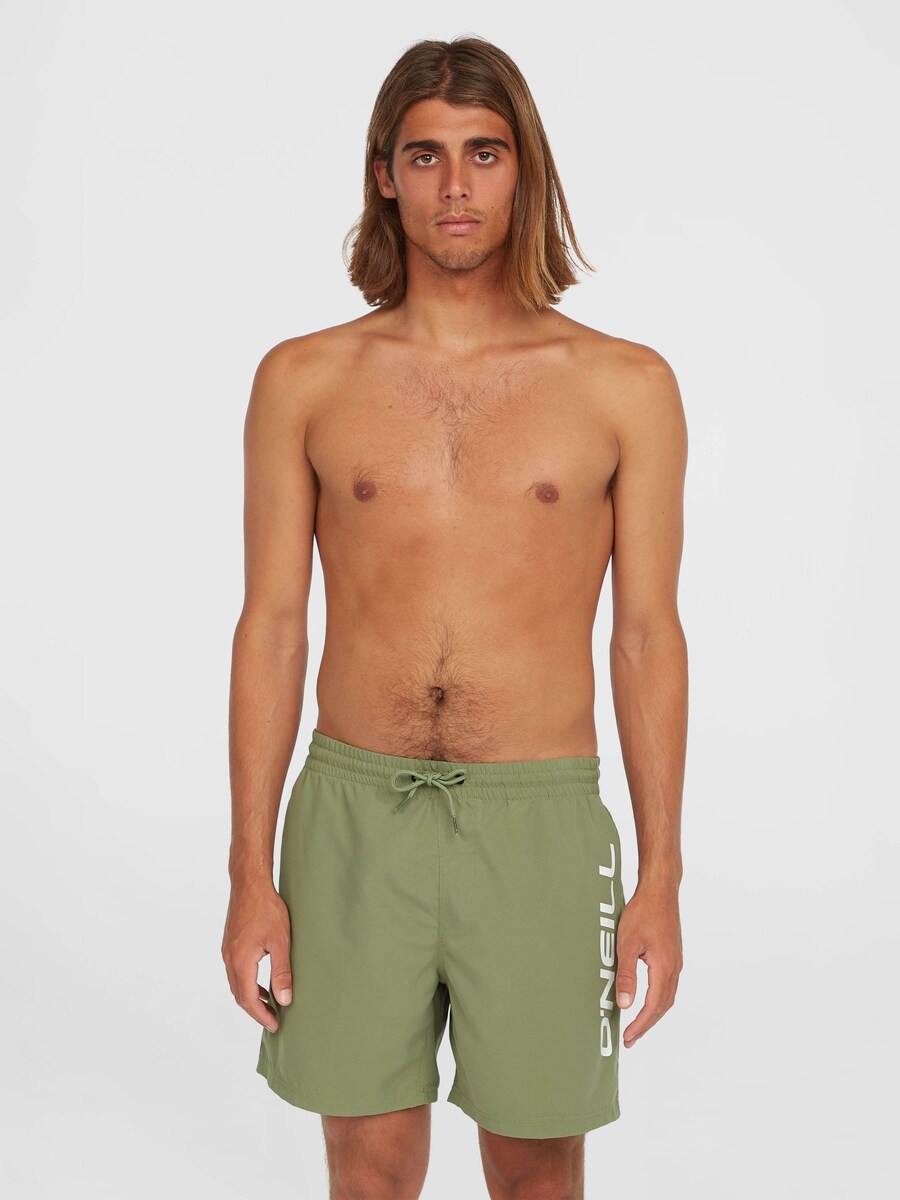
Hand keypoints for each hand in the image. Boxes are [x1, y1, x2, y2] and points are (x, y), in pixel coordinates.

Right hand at [221, 880, 292, 1032]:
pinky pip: (236, 972)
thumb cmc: (267, 909)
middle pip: (240, 995)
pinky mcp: (229, 944)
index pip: (249, 999)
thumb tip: (284, 999)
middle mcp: (229, 959)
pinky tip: (262, 984)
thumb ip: (281, 972)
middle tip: (273, 1021)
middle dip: (256, 1011)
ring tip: (270, 1005)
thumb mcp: (280, 941)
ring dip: (251, 998)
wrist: (249, 884)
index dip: (262, 1016)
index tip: (275, 1026)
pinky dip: (248, 983)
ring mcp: (227, 951)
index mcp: (241, 961)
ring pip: (236, 984)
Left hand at [615, 881, 682, 1047]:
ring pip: (668, 997)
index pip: (653, 1006)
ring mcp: (676, 961)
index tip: (628, 1038)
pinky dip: (658, 999)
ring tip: (638, 1024)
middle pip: (663, 1006)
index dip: (640, 1025)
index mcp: (664, 968)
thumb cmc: (643, 912)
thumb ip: (627, 975)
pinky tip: (648, 999)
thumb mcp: (627, 943)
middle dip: (647, 1024)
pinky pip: (668, 985)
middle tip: (631, 1038)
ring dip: (653, 1013)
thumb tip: (625, 1004)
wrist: (661, 890)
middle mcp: (675, 968)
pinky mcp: (673, 954)